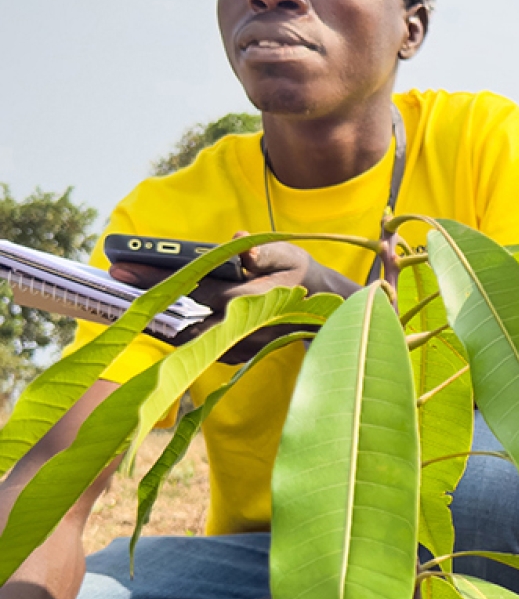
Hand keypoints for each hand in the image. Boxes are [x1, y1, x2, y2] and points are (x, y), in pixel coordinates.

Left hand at [108, 233, 369, 359]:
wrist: (324, 309)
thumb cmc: (299, 274)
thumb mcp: (288, 255)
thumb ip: (263, 252)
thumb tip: (236, 241)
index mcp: (250, 300)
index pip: (193, 287)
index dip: (156, 277)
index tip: (122, 267)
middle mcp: (239, 329)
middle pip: (179, 318)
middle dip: (145, 301)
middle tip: (115, 283)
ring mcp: (236, 347)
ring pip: (183, 338)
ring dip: (154, 319)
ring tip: (126, 300)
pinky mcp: (233, 356)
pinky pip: (193, 346)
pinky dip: (172, 331)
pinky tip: (154, 316)